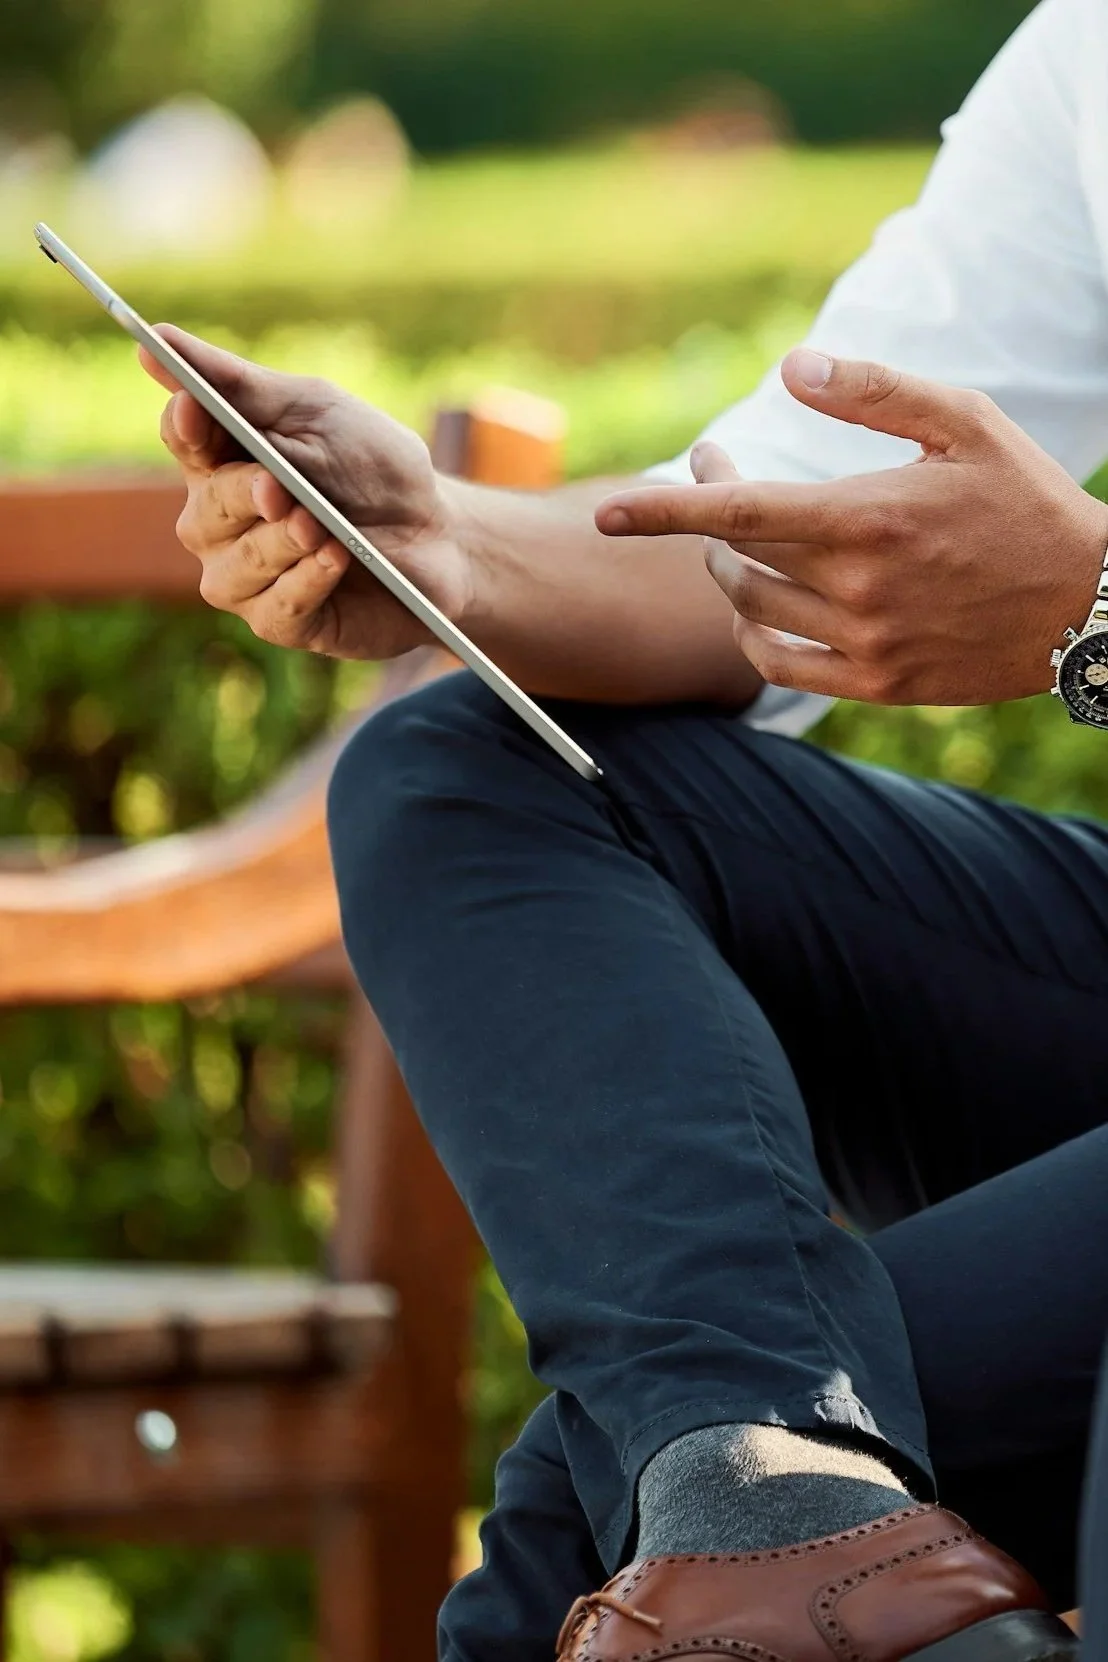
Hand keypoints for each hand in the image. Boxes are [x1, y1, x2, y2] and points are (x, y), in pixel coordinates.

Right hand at [140, 327, 472, 658]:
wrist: (440, 536)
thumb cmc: (373, 469)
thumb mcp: (316, 411)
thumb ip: (241, 386)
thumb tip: (158, 338)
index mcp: (224, 460)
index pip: (183, 438)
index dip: (186, 426)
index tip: (196, 409)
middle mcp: (221, 523)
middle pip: (204, 509)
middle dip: (242, 495)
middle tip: (279, 488)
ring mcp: (246, 577)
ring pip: (235, 566)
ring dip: (281, 543)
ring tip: (321, 526)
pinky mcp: (282, 621)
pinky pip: (276, 609)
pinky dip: (307, 581)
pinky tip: (336, 559)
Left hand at [595, 350, 1107, 704]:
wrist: (1085, 605)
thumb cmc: (1024, 500)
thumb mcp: (964, 422)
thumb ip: (872, 392)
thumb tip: (787, 369)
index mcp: (868, 517)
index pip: (738, 513)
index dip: (663, 510)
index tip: (607, 511)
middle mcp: (857, 588)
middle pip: (737, 559)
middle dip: (707, 519)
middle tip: (722, 478)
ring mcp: (864, 644)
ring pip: (751, 611)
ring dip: (728, 573)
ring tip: (743, 539)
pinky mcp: (875, 685)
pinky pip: (778, 667)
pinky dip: (751, 635)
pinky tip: (757, 607)